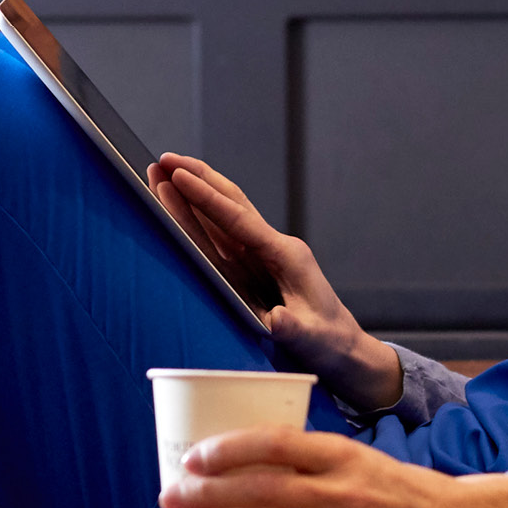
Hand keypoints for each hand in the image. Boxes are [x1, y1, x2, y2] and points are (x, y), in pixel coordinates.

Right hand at [146, 153, 401, 409]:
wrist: (343, 348)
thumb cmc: (329, 343)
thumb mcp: (313, 338)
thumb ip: (294, 329)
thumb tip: (278, 321)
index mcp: (286, 255)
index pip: (238, 220)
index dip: (206, 198)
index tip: (180, 175)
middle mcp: (274, 247)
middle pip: (230, 204)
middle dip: (197, 180)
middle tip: (164, 159)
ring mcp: (263, 256)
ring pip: (223, 215)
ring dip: (194, 193)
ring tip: (163, 171)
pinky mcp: (254, 268)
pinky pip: (222, 236)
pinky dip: (199, 218)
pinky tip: (181, 205)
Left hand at [160, 426, 507, 507]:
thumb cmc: (403, 491)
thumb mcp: (362, 459)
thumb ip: (312, 462)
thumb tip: (243, 463)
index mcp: (347, 456)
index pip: (276, 445)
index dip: (228, 450)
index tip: (194, 456)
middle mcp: (347, 494)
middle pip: (264, 492)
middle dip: (207, 495)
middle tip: (168, 496)